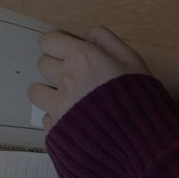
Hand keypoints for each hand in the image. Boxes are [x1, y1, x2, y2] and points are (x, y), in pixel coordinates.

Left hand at [28, 27, 148, 129]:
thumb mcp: (132, 60)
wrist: (144, 142)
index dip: (58, 46)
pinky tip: (74, 121)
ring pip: (35, 91)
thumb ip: (107, 41)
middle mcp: (65, 79)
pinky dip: (57, 119)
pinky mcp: (56, 129)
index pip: (48, 41)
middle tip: (74, 78)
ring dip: (48, 93)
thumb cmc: (142, 98)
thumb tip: (86, 35)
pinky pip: (45, 118)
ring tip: (67, 99)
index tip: (67, 53)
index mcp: (82, 58)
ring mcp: (58, 105)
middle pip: (43, 64)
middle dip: (56, 67)